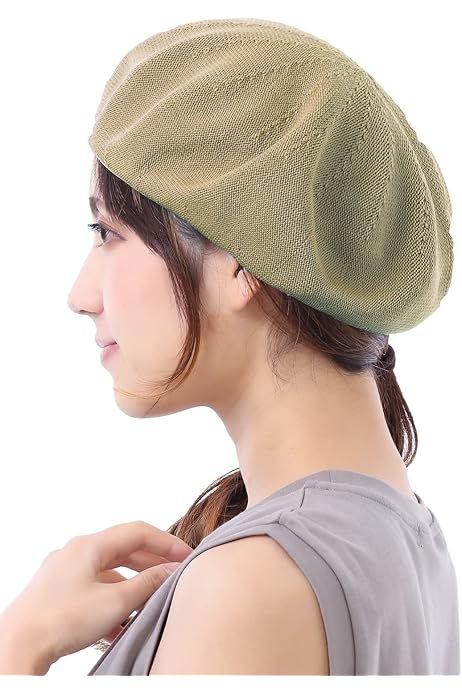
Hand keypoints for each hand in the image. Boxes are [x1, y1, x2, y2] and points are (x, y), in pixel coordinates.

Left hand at [0, 520, 193, 669]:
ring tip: (151, 599)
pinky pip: (93, 587)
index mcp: (88, 545)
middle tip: (174, 573)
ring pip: (108, 569)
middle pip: (123, 548)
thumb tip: (171, 570)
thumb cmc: (59, 621)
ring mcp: (64, 572)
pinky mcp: (57, 592)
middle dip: (152, 561)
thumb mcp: (115, 602)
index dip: (166, 542)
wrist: (17, 646)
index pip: (138, 532)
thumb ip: (147, 583)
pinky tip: (120, 622)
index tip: (186, 555)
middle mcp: (75, 552)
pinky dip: (112, 598)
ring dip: (132, 582)